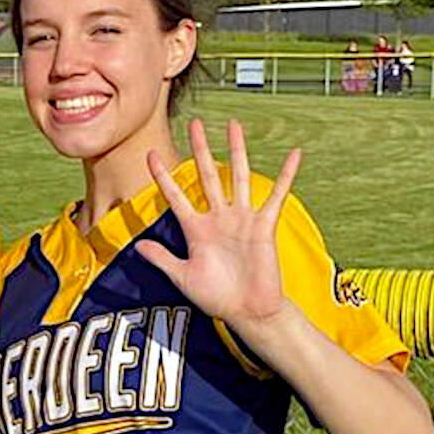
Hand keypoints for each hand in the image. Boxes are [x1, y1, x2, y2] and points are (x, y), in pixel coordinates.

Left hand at [136, 118, 301, 331]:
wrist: (247, 311)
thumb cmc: (216, 297)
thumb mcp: (183, 277)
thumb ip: (162, 258)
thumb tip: (138, 245)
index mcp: (196, 229)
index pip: (175, 195)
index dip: (163, 176)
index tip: (150, 154)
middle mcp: (218, 218)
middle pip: (207, 175)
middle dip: (201, 149)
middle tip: (195, 122)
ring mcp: (242, 219)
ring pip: (237, 177)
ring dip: (237, 151)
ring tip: (233, 125)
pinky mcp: (264, 225)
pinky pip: (277, 195)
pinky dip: (286, 175)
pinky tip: (295, 154)